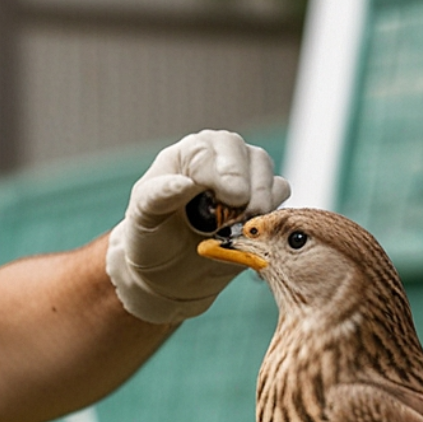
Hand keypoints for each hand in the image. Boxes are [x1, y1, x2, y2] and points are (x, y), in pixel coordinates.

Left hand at [106, 130, 288, 322]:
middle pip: (246, 153)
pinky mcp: (261, 205)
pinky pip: (279, 197)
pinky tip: (251, 230)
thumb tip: (185, 182)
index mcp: (187, 156)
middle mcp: (219, 161)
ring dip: (261, 198)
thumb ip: (158, 195)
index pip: (211, 147)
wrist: (166, 274)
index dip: (224, 169)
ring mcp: (243, 181)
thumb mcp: (143, 216)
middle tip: (243, 209)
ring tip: (243, 224)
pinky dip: (272, 212)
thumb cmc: (151, 238)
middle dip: (248, 182)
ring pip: (266, 172)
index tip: (230, 196)